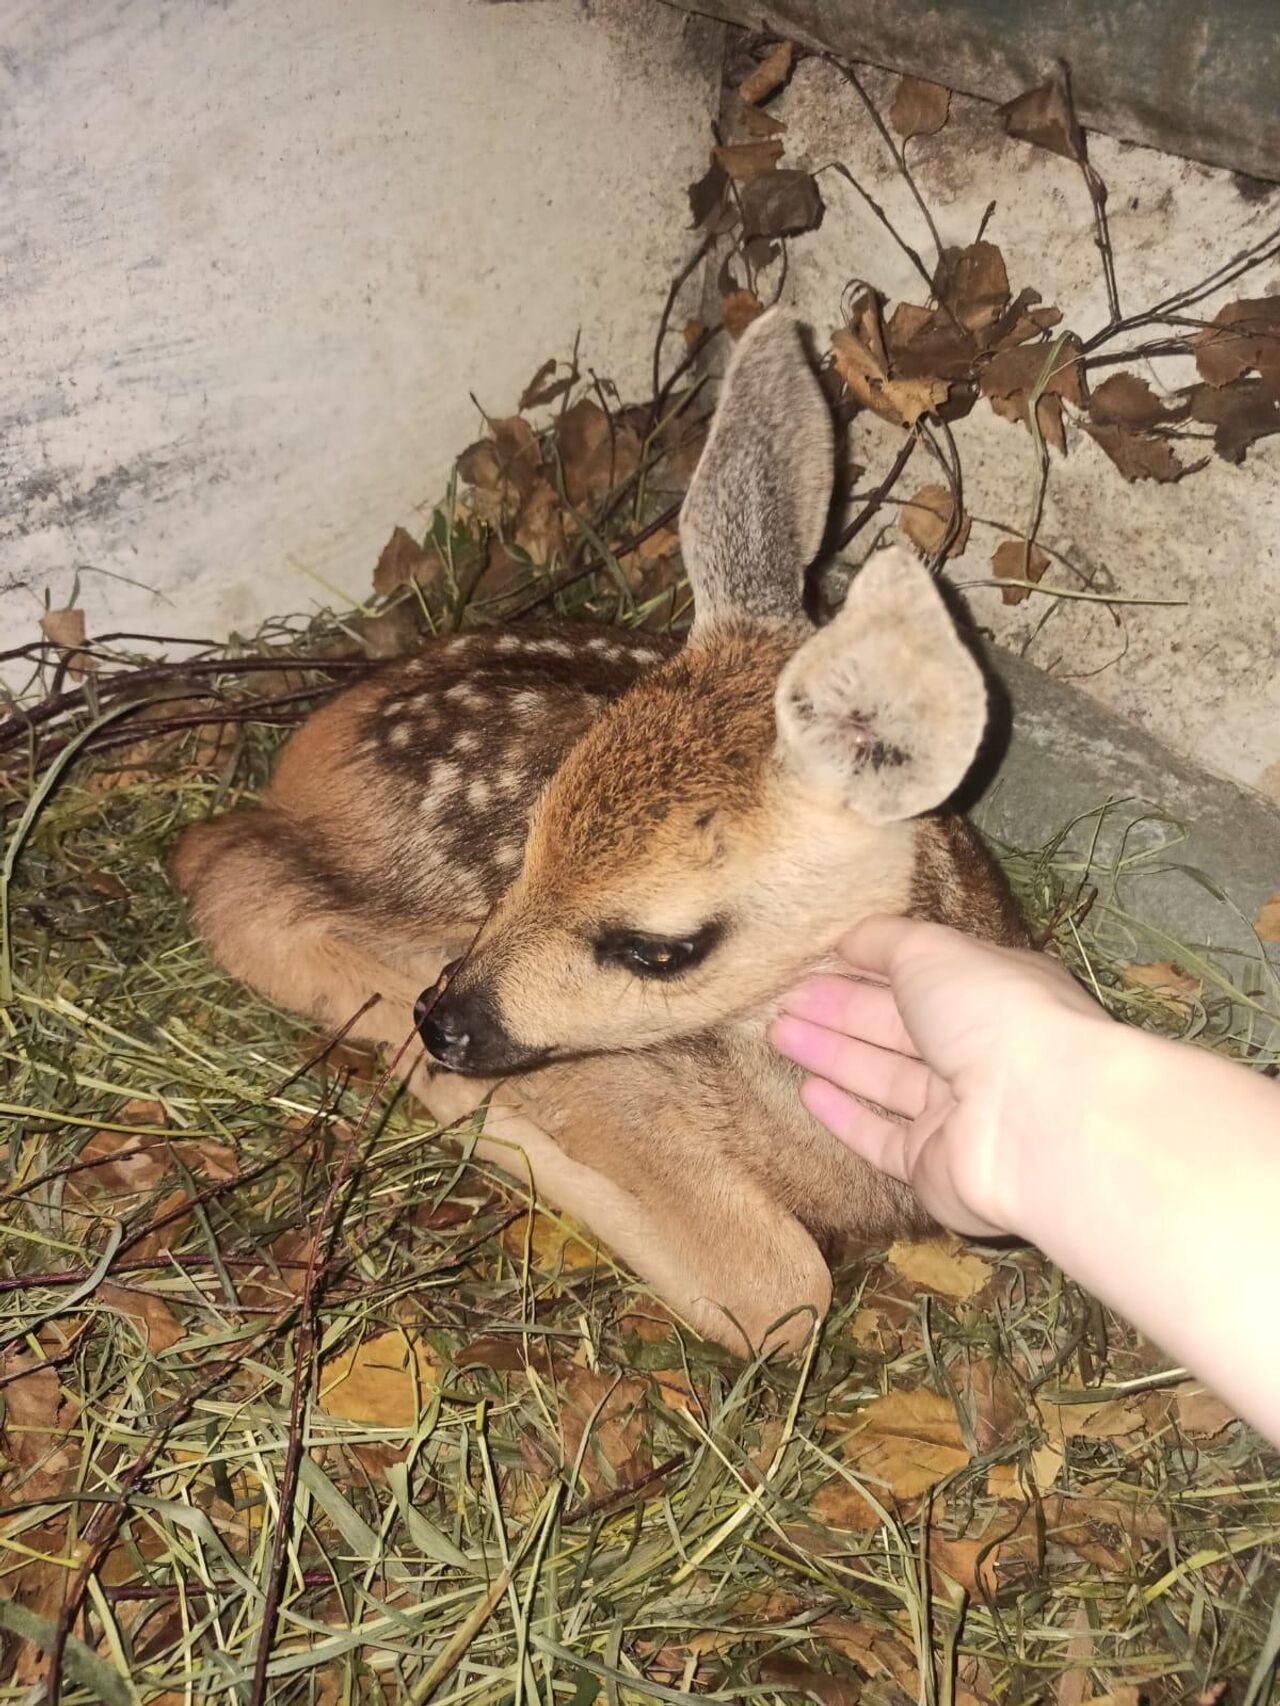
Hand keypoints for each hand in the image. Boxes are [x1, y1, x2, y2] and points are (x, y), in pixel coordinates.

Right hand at [769, 915, 1104, 1237]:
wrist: (1038, 1120)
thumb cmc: (991, 1014)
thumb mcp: (933, 950)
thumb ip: (885, 940)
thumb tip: (848, 939)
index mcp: (993, 993)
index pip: (922, 976)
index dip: (867, 967)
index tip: (814, 961)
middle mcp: (981, 1052)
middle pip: (896, 1027)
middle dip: (838, 1009)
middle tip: (781, 1000)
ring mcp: (958, 1114)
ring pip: (883, 1078)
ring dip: (831, 1054)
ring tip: (777, 1033)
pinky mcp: (933, 1167)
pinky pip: (881, 1138)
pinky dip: (845, 1115)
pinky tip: (808, 1091)